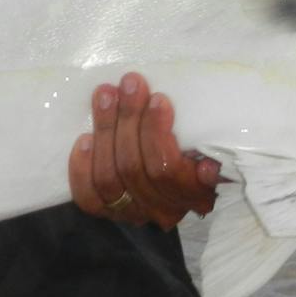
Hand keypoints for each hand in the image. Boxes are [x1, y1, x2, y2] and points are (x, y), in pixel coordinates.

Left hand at [69, 71, 220, 230]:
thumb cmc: (199, 146)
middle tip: (129, 83)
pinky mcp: (107, 211)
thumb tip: (208, 167)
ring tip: (105, 95)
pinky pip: (88, 196)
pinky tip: (85, 138)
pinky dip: (82, 167)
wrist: (178, 176)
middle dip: (128, 119)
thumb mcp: (212, 144)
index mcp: (196, 194)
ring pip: (109, 178)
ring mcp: (133, 212)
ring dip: (105, 130)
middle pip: (133, 168)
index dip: (156, 134)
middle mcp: (164, 210)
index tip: (158, 99)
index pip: (167, 171)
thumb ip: (210, 149)